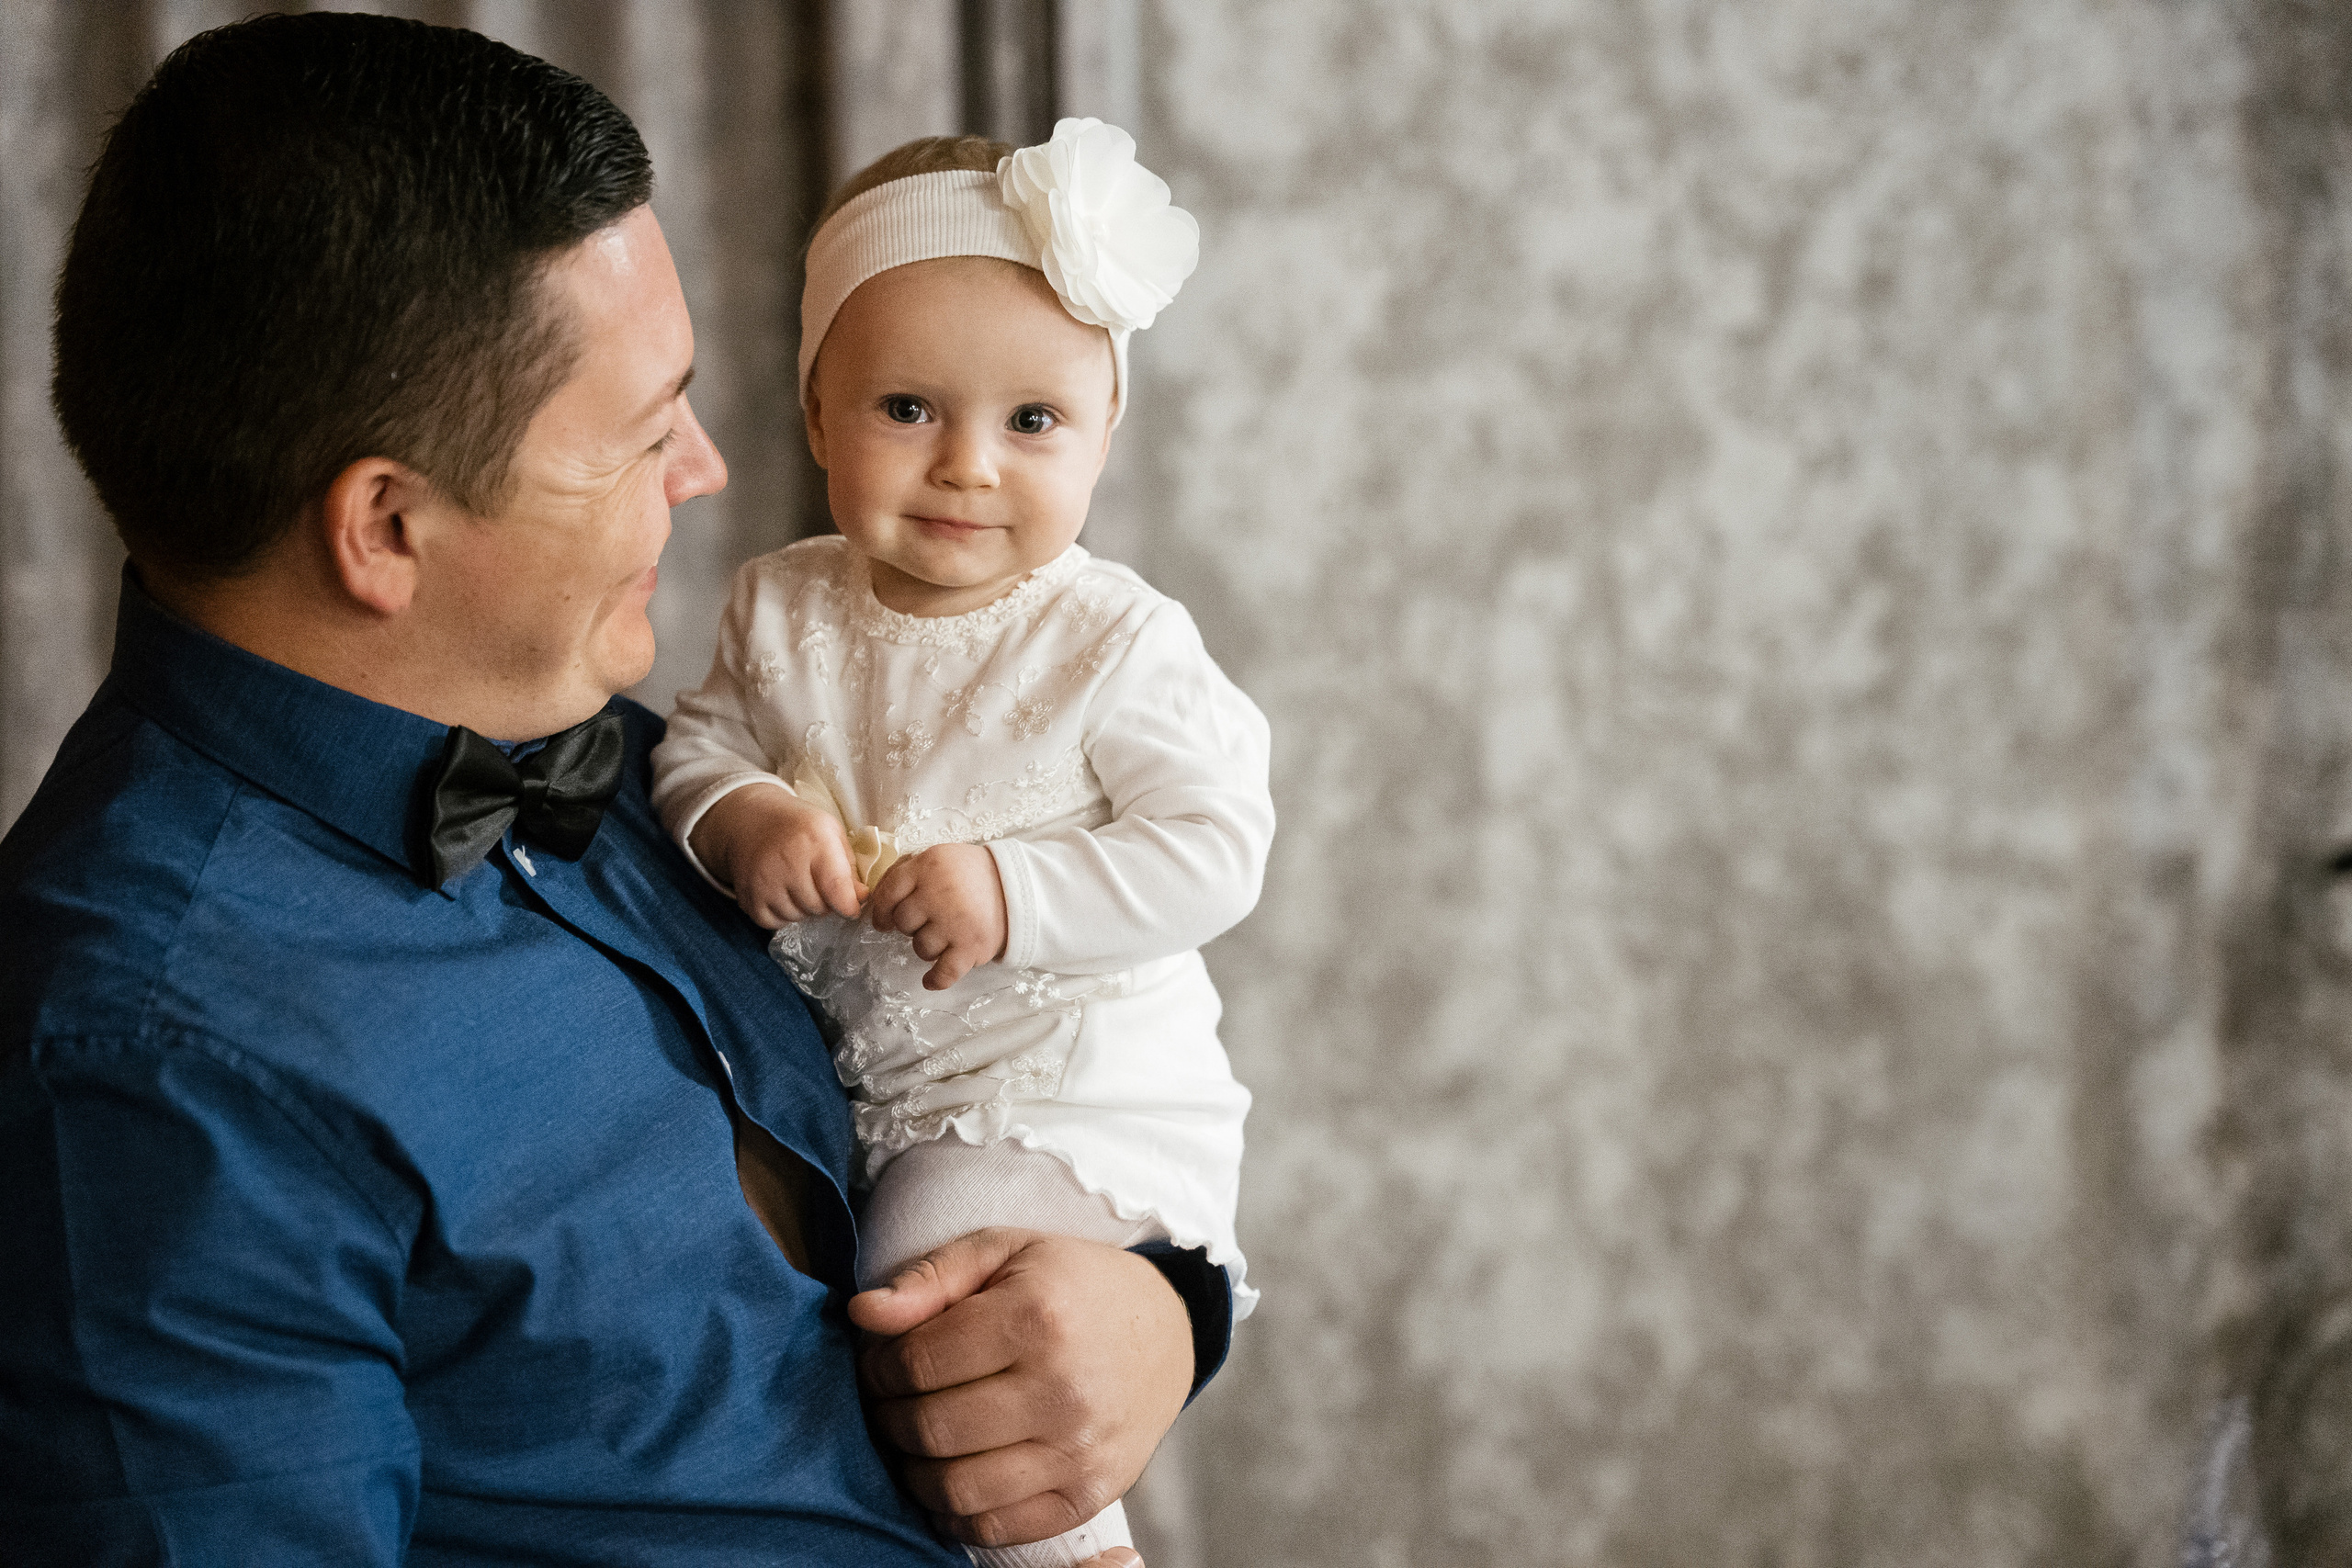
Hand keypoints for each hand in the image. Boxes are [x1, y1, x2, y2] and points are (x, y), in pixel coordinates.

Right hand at [688, 784, 863, 926]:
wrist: (751, 820)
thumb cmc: (799, 826)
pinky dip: (782, 914)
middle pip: (819, 907)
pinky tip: (781, 893)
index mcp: (814, 840)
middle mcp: (786, 862)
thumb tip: (861, 899)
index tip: (852, 907)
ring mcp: (763, 881)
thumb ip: (849, 867)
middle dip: (825, 902)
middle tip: (818, 884)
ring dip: (803, 908)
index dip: (848, 905)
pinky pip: (774, 922)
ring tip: (797, 884)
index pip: (835, 887)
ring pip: (797, 917)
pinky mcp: (747, 896)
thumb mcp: (831, 832)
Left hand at [850, 1229, 1191, 1552]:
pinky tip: (952, 1478)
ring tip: (919, 1440)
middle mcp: (1061, 1389)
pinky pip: (996, 1528)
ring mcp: (1078, 1450)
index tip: (882, 1363)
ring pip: (954, 1488)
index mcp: (1036, 1317)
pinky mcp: (1088, 1496)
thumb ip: (929, 1278)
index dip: (878, 1367)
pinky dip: (956, 1513)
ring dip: (914, 1470)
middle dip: (888, 1418)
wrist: (1164, 1335)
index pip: (915, 1364)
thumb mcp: (1004, 1252)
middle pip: (928, 1429)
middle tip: (891, 1403)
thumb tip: (862, 1313)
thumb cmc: (1071, 1287)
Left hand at [863, 842, 1006, 988]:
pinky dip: (935, 980)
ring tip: (946, 935)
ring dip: (928, 946)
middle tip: (930, 920)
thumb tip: (874, 900)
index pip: (888, 893)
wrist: (1016, 888)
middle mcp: (939, 893)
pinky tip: (930, 980)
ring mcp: (955, 922)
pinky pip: (943, 973)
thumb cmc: (970, 874)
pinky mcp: (971, 948)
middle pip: (903, 923)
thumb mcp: (938, 857)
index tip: (883, 921)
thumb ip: (907, 872)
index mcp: (928, 866)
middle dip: (911, 925)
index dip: (881, 911)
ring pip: (920, 948)